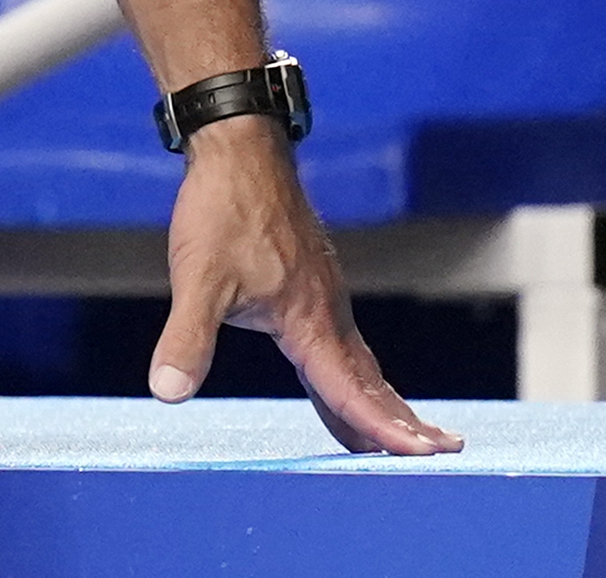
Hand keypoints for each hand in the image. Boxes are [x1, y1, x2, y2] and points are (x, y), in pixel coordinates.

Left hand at [156, 121, 461, 452]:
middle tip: (440, 454)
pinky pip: (343, 338)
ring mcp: (324, 293)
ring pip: (359, 360)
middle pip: (369, 381)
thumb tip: (167, 392)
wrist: (240, 149)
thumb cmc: (221, 212)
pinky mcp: (313, 279)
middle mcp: (328, 312)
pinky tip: (350, 373)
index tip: (422, 458)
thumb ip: (187, 338)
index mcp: (309, 321)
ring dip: (382, 399)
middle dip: (400, 422)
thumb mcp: (196, 279)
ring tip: (405, 434)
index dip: (381, 429)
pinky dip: (357, 370)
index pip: (350, 390)